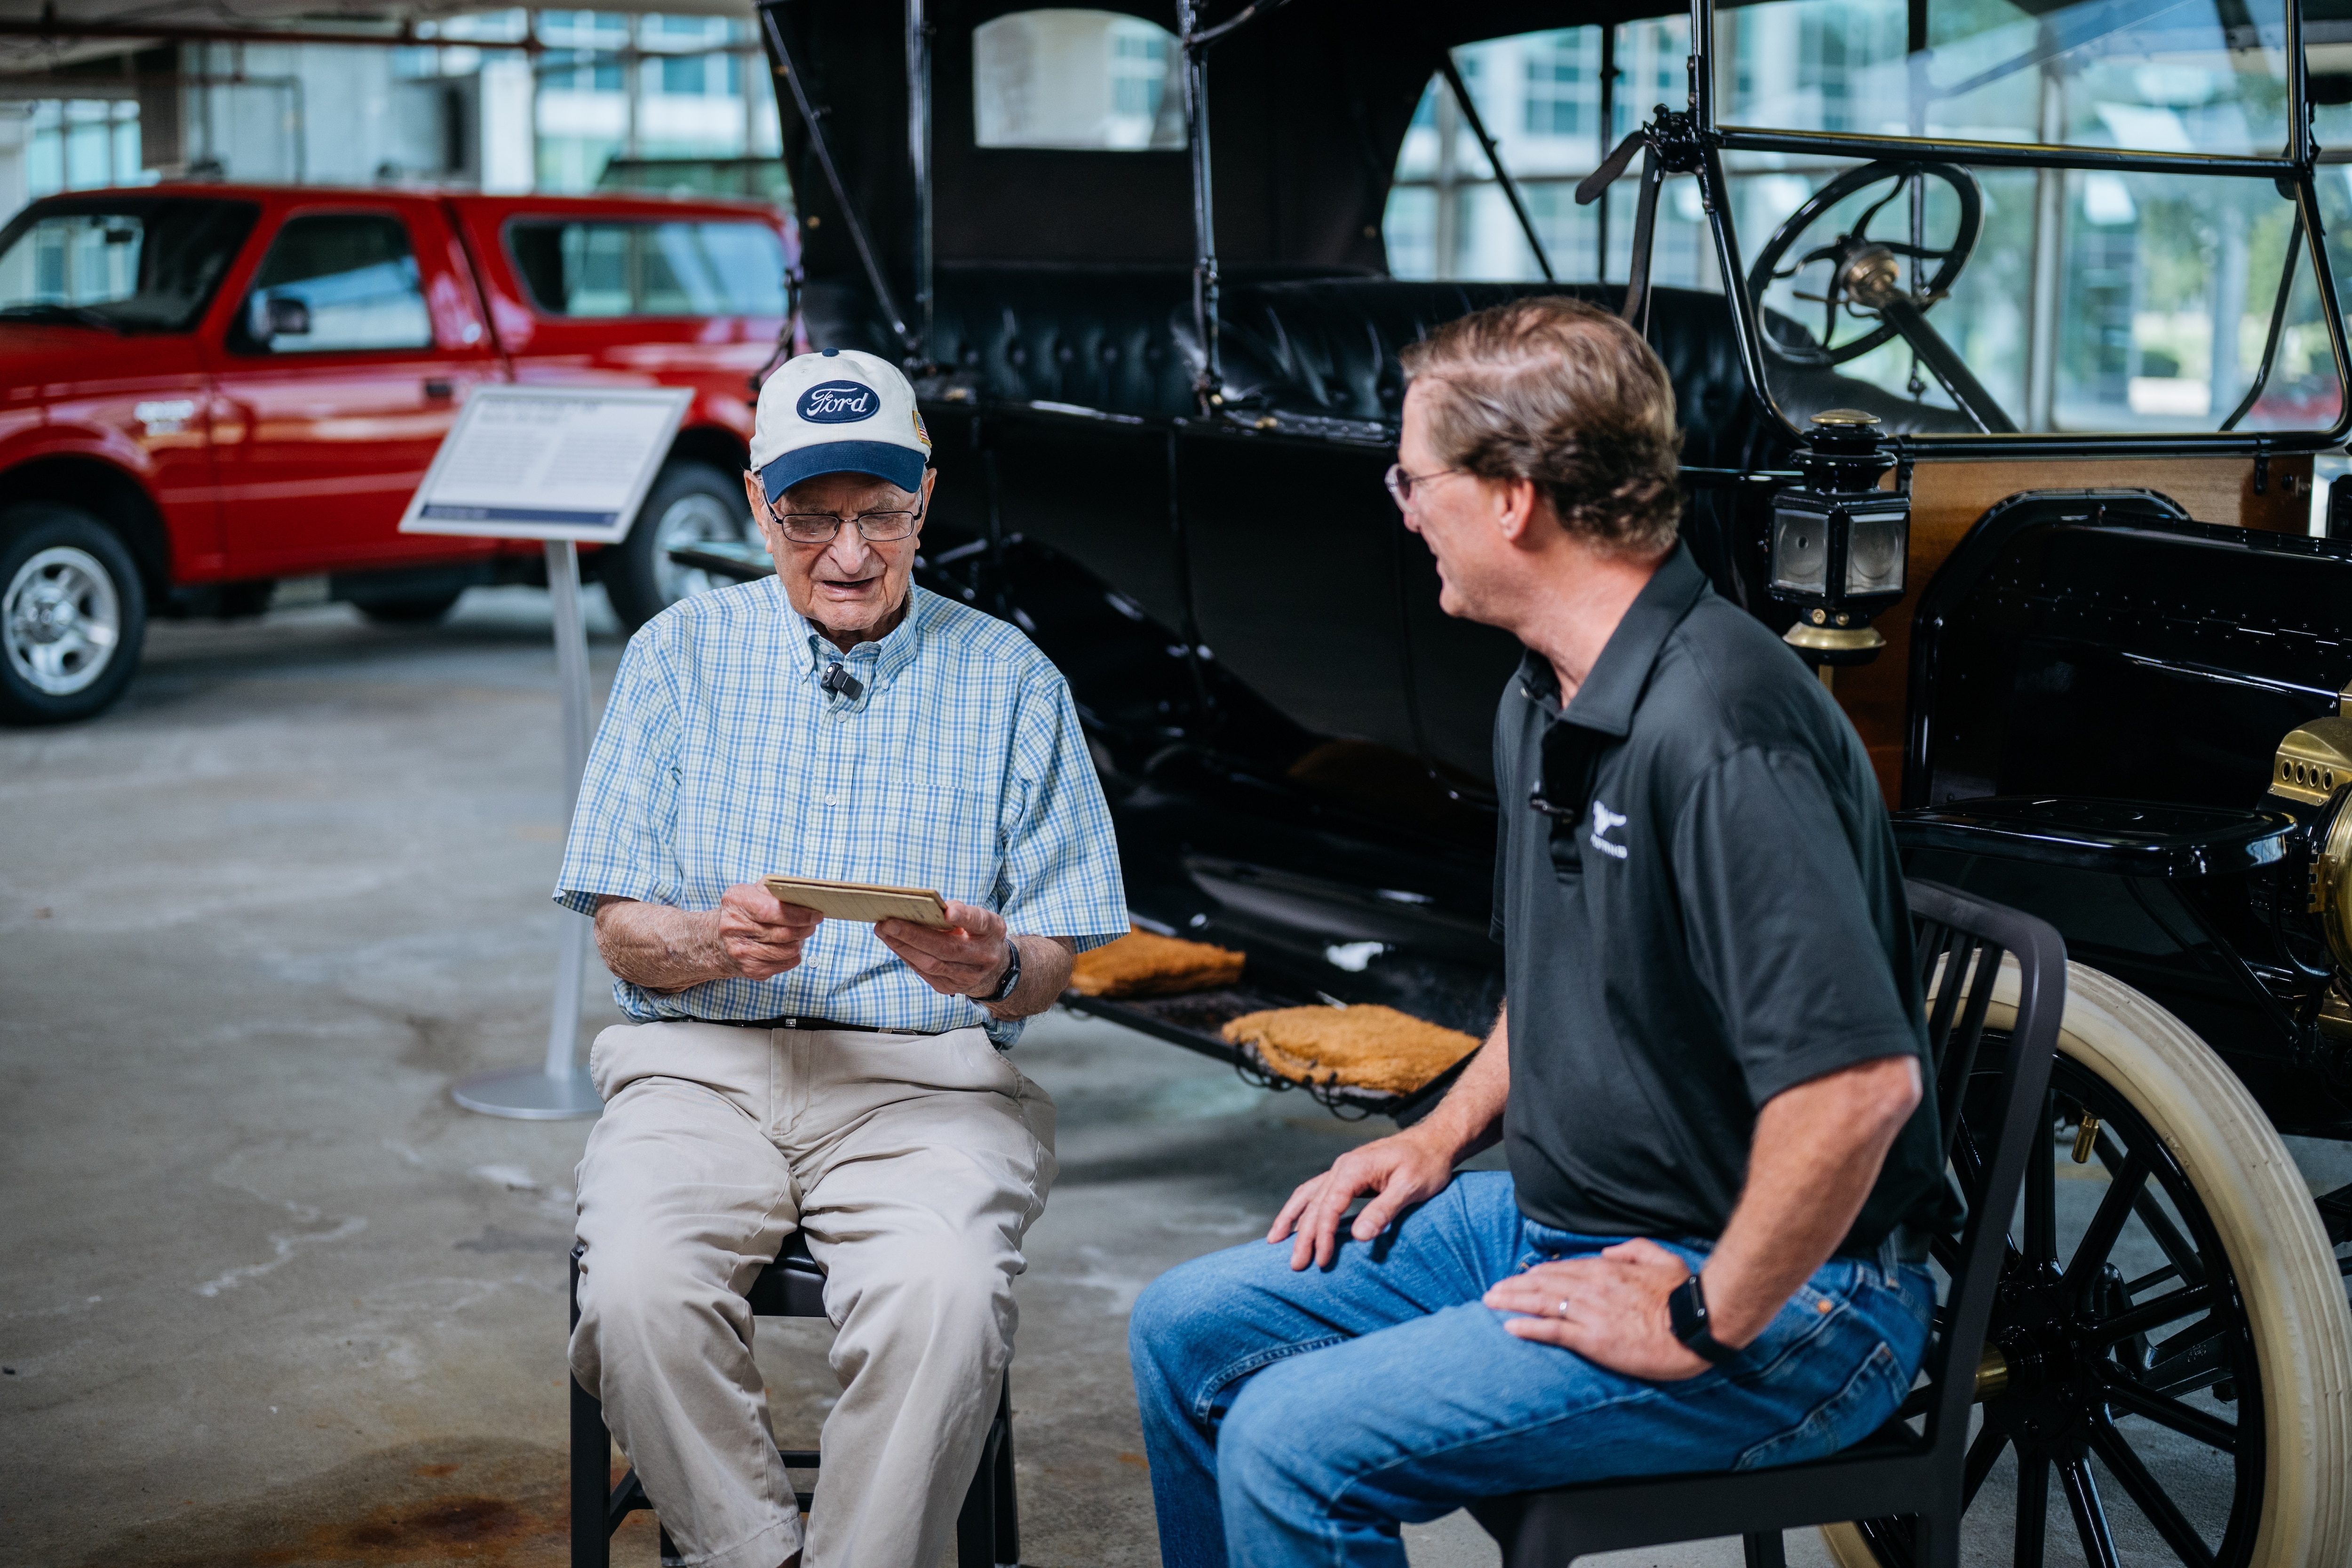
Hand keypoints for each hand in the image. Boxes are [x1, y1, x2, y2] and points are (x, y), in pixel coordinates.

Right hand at [715, 883, 822, 978]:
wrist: (718, 940)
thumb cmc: (745, 911)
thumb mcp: (755, 891)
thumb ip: (777, 890)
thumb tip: (807, 896)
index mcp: (735, 901)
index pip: (770, 910)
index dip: (798, 914)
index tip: (816, 914)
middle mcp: (733, 927)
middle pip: (783, 932)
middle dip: (805, 928)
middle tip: (813, 923)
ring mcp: (740, 951)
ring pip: (787, 950)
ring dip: (800, 942)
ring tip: (800, 934)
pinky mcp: (750, 969)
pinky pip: (785, 964)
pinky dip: (793, 955)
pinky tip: (788, 946)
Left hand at [875, 900, 1011, 998]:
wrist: (992, 970)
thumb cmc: (977, 934)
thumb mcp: (978, 918)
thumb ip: (958, 911)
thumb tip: (927, 909)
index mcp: (992, 932)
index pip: (979, 923)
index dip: (964, 917)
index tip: (948, 911)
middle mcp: (982, 957)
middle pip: (947, 948)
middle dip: (914, 935)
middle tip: (888, 922)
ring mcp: (966, 977)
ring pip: (930, 964)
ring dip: (902, 946)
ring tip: (882, 930)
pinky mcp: (948, 988)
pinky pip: (922, 971)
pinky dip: (905, 955)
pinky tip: (892, 942)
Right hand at [1266, 1130, 1455, 1270]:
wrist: (1435, 1141)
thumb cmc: (1426, 1163)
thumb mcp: (1411, 1187)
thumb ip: (1384, 1210)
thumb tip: (1360, 1236)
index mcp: (1353, 1168)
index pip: (1329, 1207)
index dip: (1324, 1236)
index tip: (1322, 1260)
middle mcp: (1342, 1167)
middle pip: (1315, 1205)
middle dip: (1303, 1236)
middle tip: (1296, 1266)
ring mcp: (1343, 1169)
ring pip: (1309, 1196)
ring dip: (1292, 1219)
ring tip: (1275, 1241)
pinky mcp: (1348, 1175)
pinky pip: (1317, 1192)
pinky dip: (1303, 1208)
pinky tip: (1296, 1221)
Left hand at [1481, 1238, 1710, 1380]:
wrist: (1697, 1326)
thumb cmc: (1683, 1296)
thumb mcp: (1662, 1259)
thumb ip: (1632, 1249)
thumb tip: (1607, 1251)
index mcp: (1608, 1270)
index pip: (1563, 1269)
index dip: (1538, 1274)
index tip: (1520, 1278)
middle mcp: (1593, 1288)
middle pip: (1544, 1284)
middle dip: (1514, 1286)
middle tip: (1492, 1291)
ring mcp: (1591, 1313)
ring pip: (1542, 1303)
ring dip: (1512, 1302)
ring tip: (1490, 1303)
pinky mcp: (1594, 1339)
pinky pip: (1554, 1331)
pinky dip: (1529, 1327)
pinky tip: (1510, 1327)